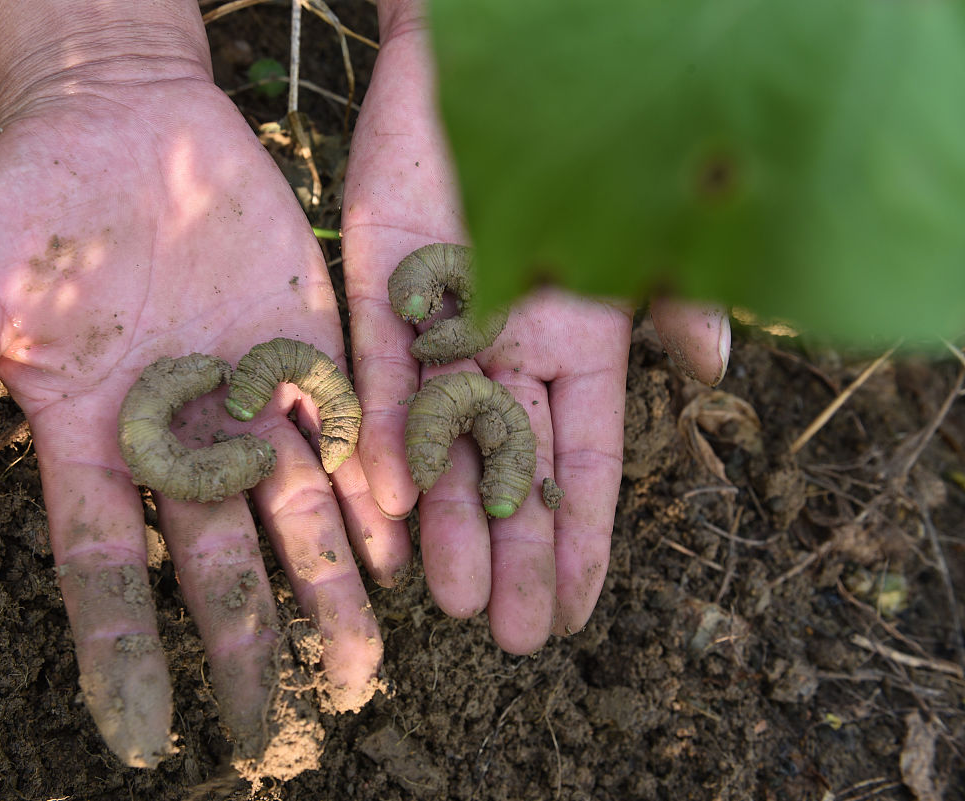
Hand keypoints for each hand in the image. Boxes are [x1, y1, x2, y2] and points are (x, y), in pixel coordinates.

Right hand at [0, 1, 404, 769]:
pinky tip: (397, 549)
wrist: (122, 121)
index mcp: (89, 442)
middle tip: (278, 726)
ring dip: (328, 590)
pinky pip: (343, 436)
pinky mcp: (304, 350)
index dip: (122, 655)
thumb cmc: (28, 200)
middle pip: (215, 562)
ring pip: (293, 516)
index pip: (104, 571)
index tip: (143, 739)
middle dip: (244, 642)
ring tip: (361, 666)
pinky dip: (370, 492)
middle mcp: (174, 441)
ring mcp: (245, 399)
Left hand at [342, 0, 730, 652]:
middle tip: (506, 636)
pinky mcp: (381, 296)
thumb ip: (670, 302)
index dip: (580, 538)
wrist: (484, 68)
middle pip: (512, 472)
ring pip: (445, 443)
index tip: (573, 611)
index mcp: (574, 346)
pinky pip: (384, 381)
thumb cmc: (574, 146)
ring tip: (447, 600)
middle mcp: (506, 354)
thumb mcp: (632, 234)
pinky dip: (386, 440)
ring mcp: (443, 332)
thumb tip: (718, 369)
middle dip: (511, 554)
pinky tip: (388, 507)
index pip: (583, 462)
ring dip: (446, 521)